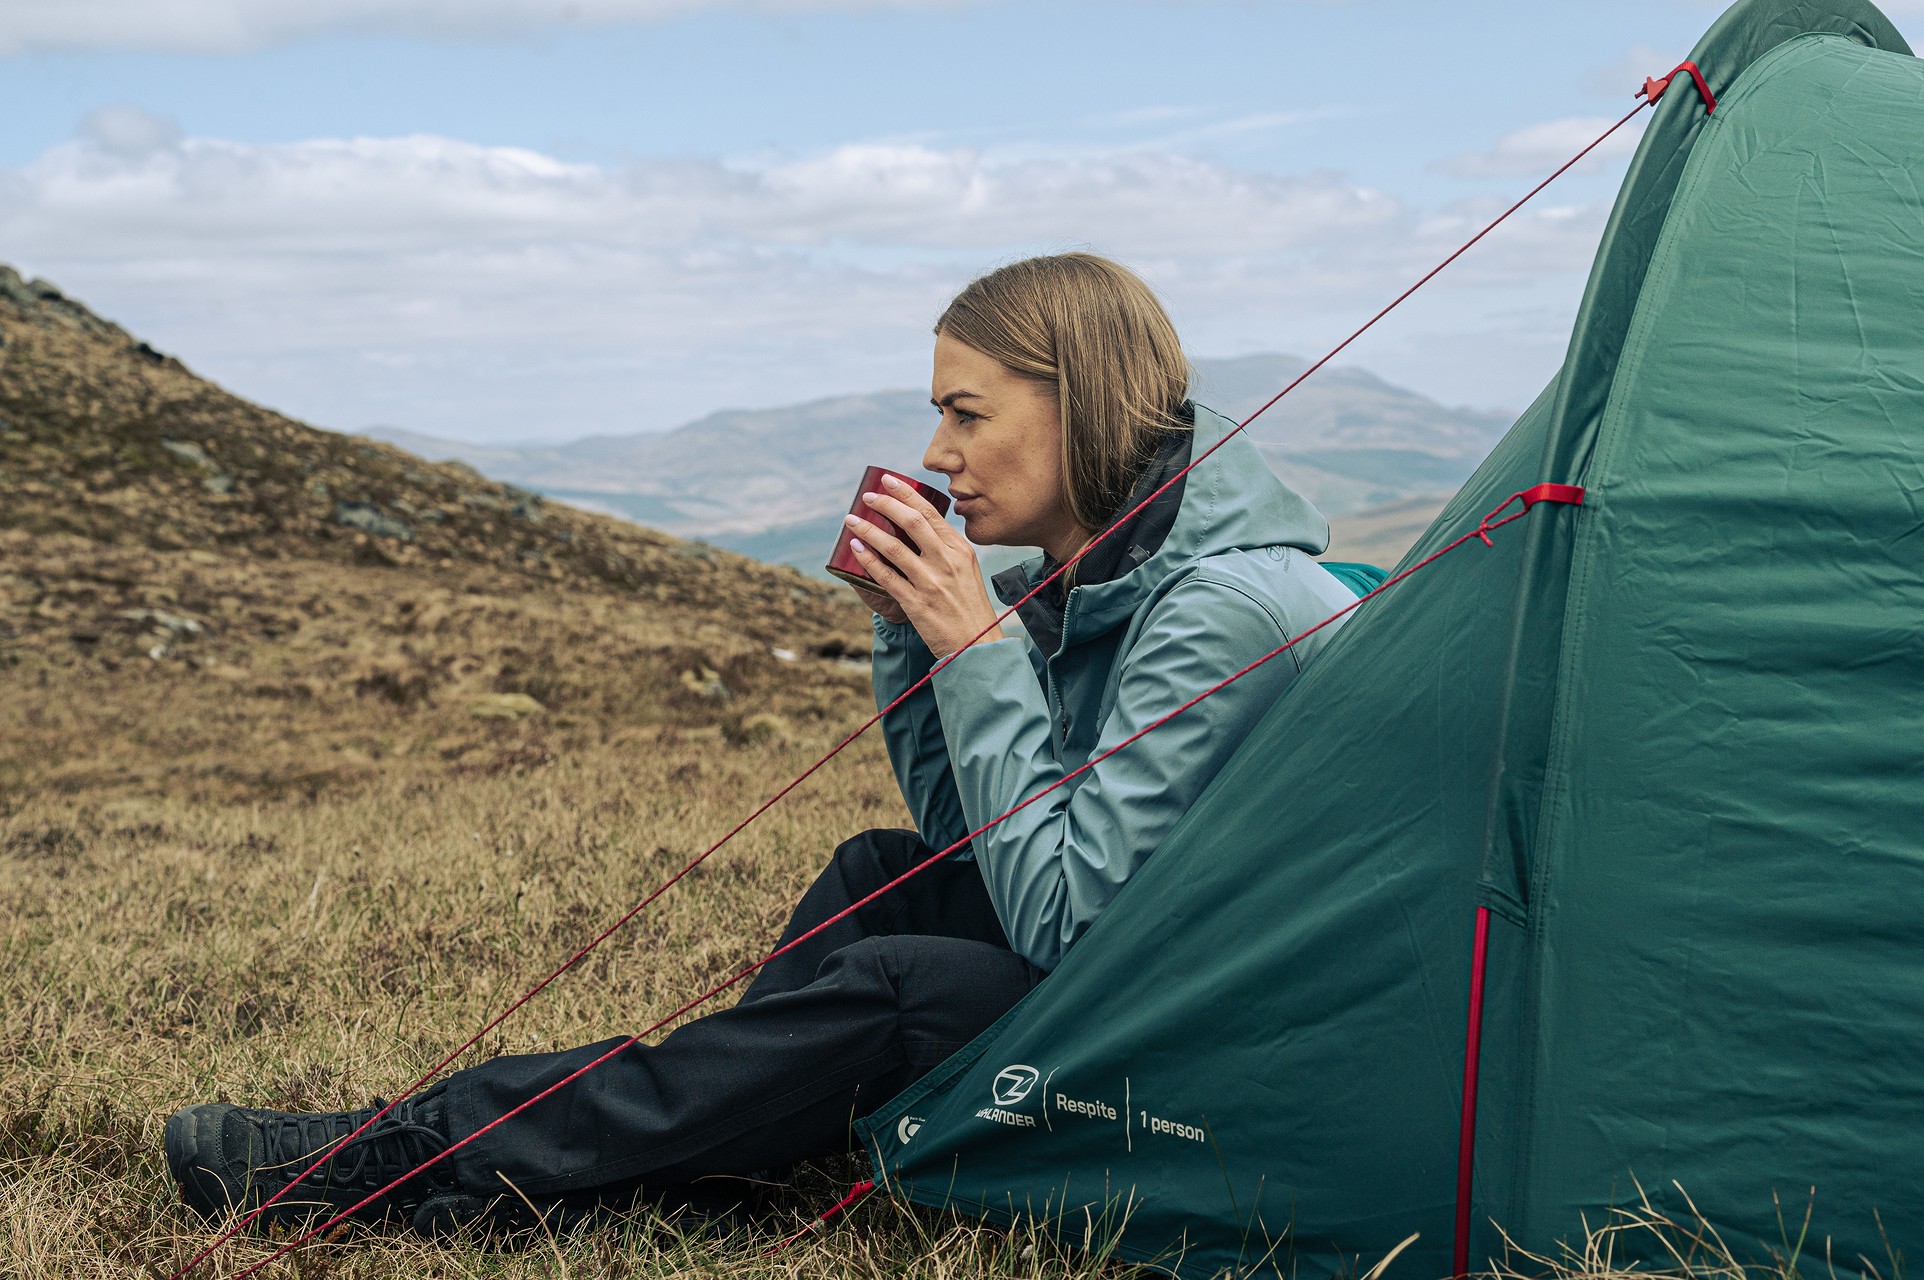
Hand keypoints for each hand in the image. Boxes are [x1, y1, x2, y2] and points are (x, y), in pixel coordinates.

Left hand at [844, 475, 1003, 658]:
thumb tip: (924, 529)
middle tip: (868, 496)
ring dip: (868, 530)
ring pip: (893, 547)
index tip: (889, 481)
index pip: (930, 513)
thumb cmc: (970, 608)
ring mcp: (930, 582)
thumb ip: (948, 550)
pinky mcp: (915, 602)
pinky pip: (886, 576)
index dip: (906, 494)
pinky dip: (868, 560)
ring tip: (852, 520)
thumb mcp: (967, 571)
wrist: (977, 644)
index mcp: (960, 551)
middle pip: (911, 522)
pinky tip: (856, 549)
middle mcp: (946, 562)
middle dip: (886, 504)